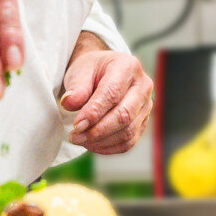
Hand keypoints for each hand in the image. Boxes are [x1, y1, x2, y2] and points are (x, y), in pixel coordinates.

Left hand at [61, 39, 153, 154]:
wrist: (102, 74)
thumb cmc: (91, 71)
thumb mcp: (80, 71)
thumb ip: (76, 87)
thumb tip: (69, 103)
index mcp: (128, 67)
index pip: (112, 94)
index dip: (94, 112)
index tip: (76, 125)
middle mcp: (143, 86)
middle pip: (124, 115)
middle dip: (97, 131)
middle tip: (75, 137)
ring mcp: (146, 106)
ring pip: (128, 132)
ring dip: (102, 141)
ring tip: (80, 140)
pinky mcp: (143, 122)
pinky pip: (129, 142)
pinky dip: (109, 148)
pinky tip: (92, 145)